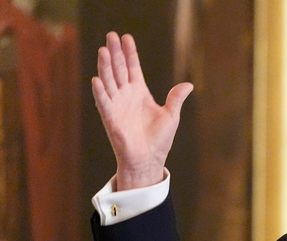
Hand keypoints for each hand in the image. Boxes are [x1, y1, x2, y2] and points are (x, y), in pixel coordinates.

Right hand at [91, 32, 193, 189]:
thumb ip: (176, 99)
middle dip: (115, 52)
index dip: (130, 53)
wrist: (148, 159)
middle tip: (111, 35)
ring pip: (109, 81)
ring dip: (105, 66)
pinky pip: (104, 101)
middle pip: (119, 69)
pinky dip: (100, 91)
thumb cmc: (159, 140)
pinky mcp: (110, 117)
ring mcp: (117, 104)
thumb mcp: (171, 116)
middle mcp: (126, 95)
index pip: (133, 67)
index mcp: (140, 92)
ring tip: (103, 50)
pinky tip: (97, 79)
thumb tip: (188, 85)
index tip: (126, 37)